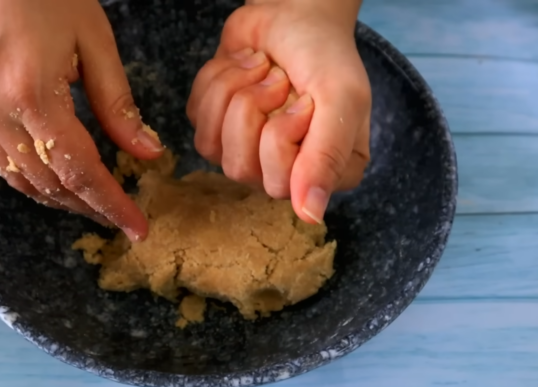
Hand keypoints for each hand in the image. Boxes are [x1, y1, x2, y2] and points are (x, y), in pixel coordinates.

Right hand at [0, 0, 164, 240]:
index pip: (80, 171)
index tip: (137, 227)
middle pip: (49, 184)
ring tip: (95, 205)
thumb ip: (118, 104)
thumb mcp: (94, 41)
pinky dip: (31, 180)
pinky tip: (56, 181)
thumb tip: (146, 153)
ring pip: (20, 179)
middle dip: (89, 207)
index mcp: (32, 96)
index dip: (111, 204)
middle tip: (122, 218)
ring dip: (60, 199)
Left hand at [186, 0, 370, 223]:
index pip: (281, 186)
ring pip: (212, 147)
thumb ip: (327, 157)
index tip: (303, 101)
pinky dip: (217, 80)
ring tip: (262, 69)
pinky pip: (196, 118)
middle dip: (252, 109)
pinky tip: (245, 67)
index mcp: (325, 174)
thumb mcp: (341, 98)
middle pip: (240, 169)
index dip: (280, 136)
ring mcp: (246, 153)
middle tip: (278, 80)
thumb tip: (310, 215)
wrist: (295, 15)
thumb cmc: (326, 55)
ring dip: (233, 91)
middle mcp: (284, 173)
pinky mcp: (216, 127)